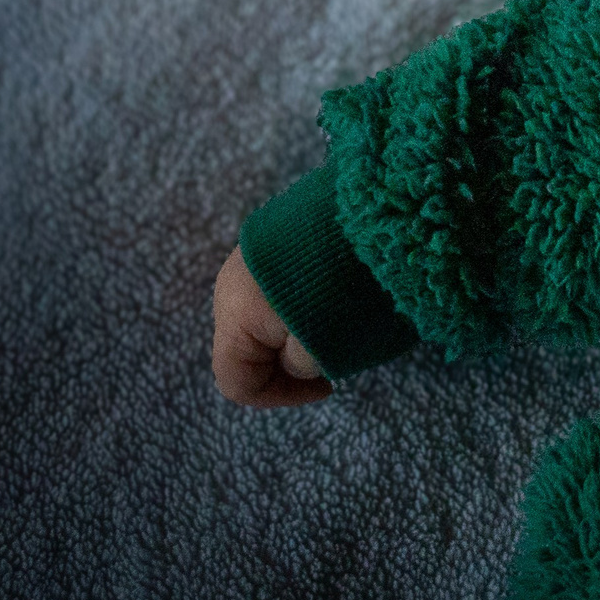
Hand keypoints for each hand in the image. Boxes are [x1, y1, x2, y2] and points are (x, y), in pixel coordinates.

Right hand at [212, 246, 331, 407]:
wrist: (370, 204)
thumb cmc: (346, 282)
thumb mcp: (325, 343)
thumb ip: (298, 366)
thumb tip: (295, 361)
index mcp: (233, 314)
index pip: (236, 382)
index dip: (280, 396)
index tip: (327, 386)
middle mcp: (229, 286)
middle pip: (248, 350)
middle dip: (288, 365)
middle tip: (335, 356)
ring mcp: (249, 258)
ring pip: (264, 319)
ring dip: (297, 333)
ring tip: (340, 323)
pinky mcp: (275, 239)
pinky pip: (278, 290)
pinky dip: (302, 305)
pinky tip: (336, 294)